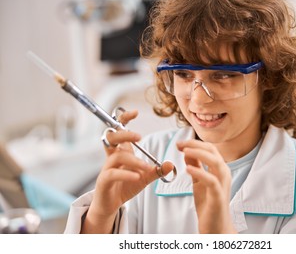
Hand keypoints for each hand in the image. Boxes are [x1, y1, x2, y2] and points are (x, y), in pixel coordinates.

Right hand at [81, 110, 173, 232]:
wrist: (111, 205)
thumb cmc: (125, 186)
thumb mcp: (144, 177)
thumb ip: (156, 170)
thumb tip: (170, 164)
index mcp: (121, 152)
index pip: (119, 130)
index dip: (124, 119)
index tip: (136, 112)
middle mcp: (112, 157)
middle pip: (112, 137)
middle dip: (125, 133)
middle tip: (139, 136)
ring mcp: (107, 168)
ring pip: (117, 157)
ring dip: (134, 161)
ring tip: (147, 167)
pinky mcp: (104, 181)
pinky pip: (113, 173)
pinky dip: (126, 173)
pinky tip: (137, 176)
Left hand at [177, 140, 235, 233]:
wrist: (215, 227)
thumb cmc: (209, 205)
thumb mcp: (198, 182)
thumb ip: (195, 167)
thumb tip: (187, 152)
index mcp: (219, 169)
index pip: (209, 148)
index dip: (194, 143)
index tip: (179, 144)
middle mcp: (224, 173)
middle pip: (213, 151)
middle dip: (195, 145)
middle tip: (180, 145)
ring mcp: (222, 184)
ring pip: (216, 162)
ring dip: (199, 154)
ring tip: (185, 151)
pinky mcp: (218, 196)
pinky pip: (211, 181)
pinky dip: (200, 172)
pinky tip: (188, 169)